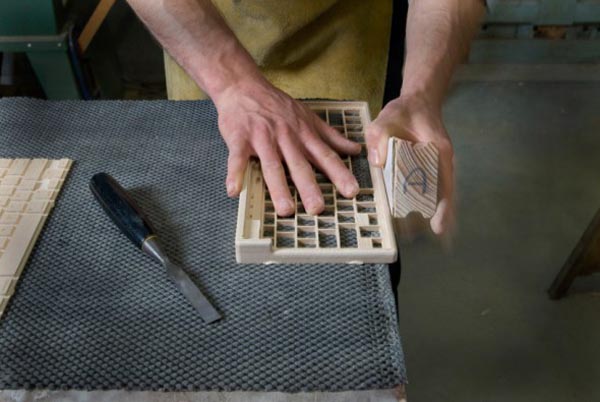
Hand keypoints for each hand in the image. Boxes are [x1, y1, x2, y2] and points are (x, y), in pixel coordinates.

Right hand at [214, 80, 360, 215]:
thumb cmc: (276, 105)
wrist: (243, 86)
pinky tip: (234, 190)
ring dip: (278, 188)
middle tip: (318, 208)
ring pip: (272, 165)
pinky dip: (235, 173)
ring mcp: (262, 138)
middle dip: (309, 187)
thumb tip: (355, 149)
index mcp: (303, 135)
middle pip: (299, 165)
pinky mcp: (240, 138)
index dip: (339, 174)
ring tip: (286, 209)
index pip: (325, 156)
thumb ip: (331, 136)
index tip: (351, 191)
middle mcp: (286, 138)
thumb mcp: (308, 116)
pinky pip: (238, 158)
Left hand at [366, 95, 454, 234]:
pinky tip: (419, 221)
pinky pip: (432, 191)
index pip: (445, 185)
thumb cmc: (406, 110)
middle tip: (417, 237)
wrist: (419, 102)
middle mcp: (443, 162)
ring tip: (414, 234)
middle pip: (444, 196)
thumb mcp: (387, 117)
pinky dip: (428, 206)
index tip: (439, 228)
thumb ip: (379, 137)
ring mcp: (439, 167)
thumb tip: (378, 162)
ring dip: (432, 215)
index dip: (443, 208)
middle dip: (436, 218)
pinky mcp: (431, 170)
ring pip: (440, 196)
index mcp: (438, 151)